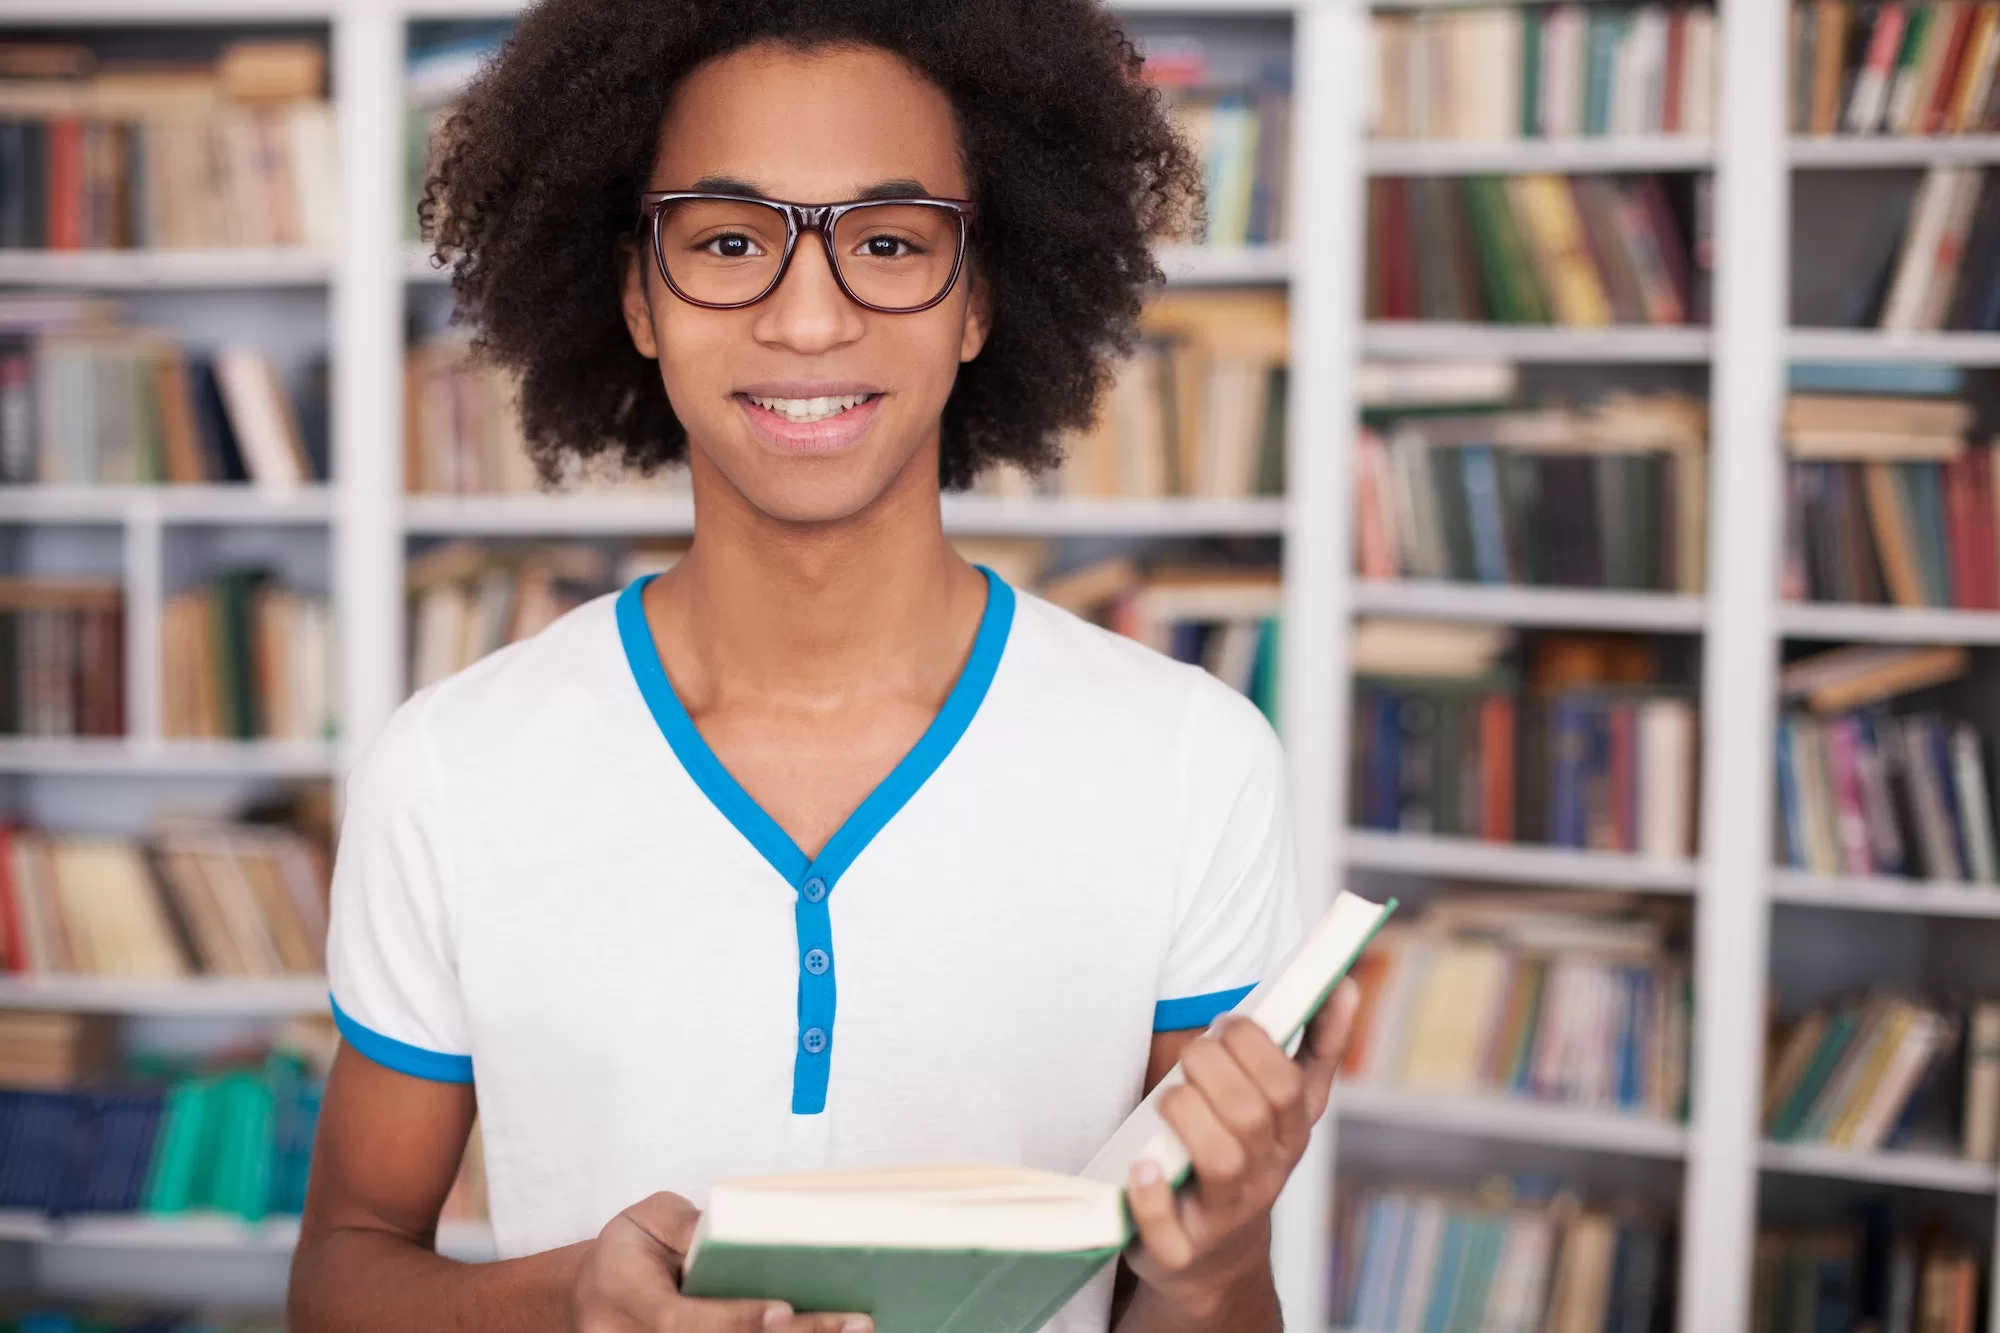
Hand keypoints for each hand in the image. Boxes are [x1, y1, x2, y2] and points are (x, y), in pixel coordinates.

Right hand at [571, 1192, 872, 1332]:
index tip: (784, 1312)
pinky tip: (825, 1332)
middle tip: (851, 1325)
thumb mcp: (648, 1216)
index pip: (681, 1320)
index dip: (734, 1319)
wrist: (595, 1292)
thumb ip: (688, 1226)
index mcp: (622, 1293)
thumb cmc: (631, 1248)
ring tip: (855, 1331)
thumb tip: (744, 1233)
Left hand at [1124, 979, 1360, 1322]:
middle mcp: (1263, 1176)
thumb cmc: (1247, 1159)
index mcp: (1289, 1136)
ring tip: (1167, 1098)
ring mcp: (1223, 1216)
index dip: (1253, 1046)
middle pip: (1250, 1115)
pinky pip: (1167, 1229)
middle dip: (1213, 1069)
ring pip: (1220, 1162)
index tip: (1227, 1024)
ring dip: (1186, 1115)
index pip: (1287, 1085)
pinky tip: (1142, 1168)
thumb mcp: (1288, 1112)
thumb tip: (1344, 986)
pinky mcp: (1180, 1250)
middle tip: (1189, 1055)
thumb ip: (1317, 1047)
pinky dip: (1152, 1196)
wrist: (1218, 1260)